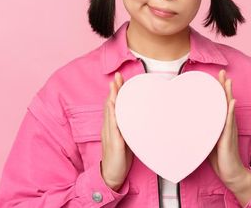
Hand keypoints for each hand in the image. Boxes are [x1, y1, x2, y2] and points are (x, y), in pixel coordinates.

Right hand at [100, 72, 132, 190]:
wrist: (112, 176)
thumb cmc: (120, 159)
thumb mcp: (126, 139)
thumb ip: (130, 128)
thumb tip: (141, 118)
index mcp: (113, 127)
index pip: (114, 105)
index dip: (116, 92)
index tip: (120, 79)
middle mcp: (109, 128)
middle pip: (110, 105)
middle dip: (114, 90)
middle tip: (117, 76)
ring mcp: (110, 135)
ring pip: (110, 113)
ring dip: (112, 98)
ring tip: (114, 86)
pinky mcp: (114, 143)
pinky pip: (112, 127)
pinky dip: (112, 116)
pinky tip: (113, 107)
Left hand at [208, 70, 250, 204]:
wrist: (230, 173)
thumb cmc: (219, 157)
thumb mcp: (207, 140)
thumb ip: (202, 130)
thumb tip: (187, 122)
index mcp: (221, 124)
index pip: (220, 103)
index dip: (218, 90)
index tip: (215, 77)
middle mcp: (227, 124)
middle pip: (226, 101)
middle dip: (224, 86)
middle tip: (222, 72)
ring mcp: (229, 130)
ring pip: (229, 108)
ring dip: (229, 94)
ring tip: (228, 81)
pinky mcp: (228, 138)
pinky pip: (229, 123)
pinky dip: (230, 111)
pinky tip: (232, 102)